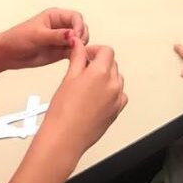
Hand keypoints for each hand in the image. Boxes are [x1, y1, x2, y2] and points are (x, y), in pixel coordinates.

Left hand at [0, 8, 88, 70]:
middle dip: (82, 36)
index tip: (75, 37)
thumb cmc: (18, 39)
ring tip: (73, 53)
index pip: (76, 17)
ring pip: (80, 40)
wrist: (8, 54)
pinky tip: (74, 59)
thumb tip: (72, 34)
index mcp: (55, 16)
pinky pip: (74, 52)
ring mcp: (61, 39)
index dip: (79, 26)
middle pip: (82, 28)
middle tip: (75, 46)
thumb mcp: (37, 36)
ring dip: (81, 46)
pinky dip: (77, 55)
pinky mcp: (60, 51)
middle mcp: (61, 26)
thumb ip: (56, 36)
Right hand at [41, 41, 126, 159]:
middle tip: (83, 69)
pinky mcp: (116, 111)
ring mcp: (117, 98)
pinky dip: (111, 92)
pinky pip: (119, 95)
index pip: (106, 51)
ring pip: (117, 79)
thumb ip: (77, 57)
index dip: (95, 50)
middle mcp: (113, 84)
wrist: (65, 137)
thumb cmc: (63, 111)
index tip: (85, 55)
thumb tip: (78, 44)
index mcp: (101, 72)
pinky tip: (96, 97)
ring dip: (106, 77)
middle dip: (99, 63)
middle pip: (112, 63)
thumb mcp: (68, 78)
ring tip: (88, 85)